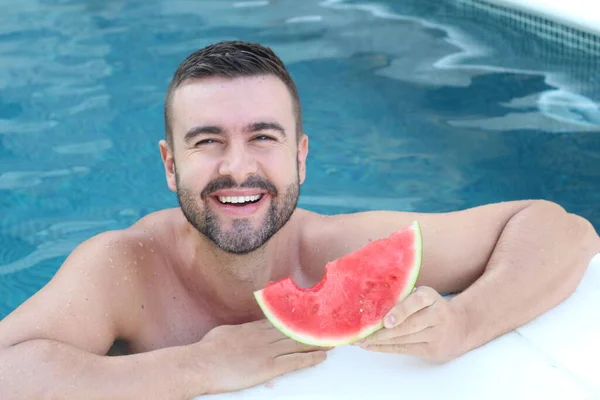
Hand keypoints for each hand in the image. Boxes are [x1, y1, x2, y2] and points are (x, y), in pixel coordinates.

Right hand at [193, 319, 328, 393]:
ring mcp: (267, 351)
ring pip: (298, 343)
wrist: (202, 364)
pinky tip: (322, 356)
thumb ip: (238, 331)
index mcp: (253, 328)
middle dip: (312, 328)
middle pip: (293, 330)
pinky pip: (294, 361)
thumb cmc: (207, 350)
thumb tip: (241, 332)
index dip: (298, 319)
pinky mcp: (268, 367)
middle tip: (329, 325)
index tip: (310, 316)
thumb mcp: (225, 333)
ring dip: (317, 342)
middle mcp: (263, 336)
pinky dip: (310, 358)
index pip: (281, 321)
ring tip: (332, 340)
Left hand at [356, 286, 468, 362]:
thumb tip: (371, 300)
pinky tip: (371, 347)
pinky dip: (386, 348)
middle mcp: (437, 315)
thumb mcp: (423, 296)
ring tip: (361, 341)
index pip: (417, 301)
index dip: (401, 311)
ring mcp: (437, 335)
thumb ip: (404, 296)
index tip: (385, 321)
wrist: (461, 327)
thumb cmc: (432, 308)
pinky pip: (405, 349)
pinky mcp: (433, 350)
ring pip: (404, 339)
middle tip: (361, 334)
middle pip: (408, 326)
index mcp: (432, 297)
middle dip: (382, 332)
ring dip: (380, 341)